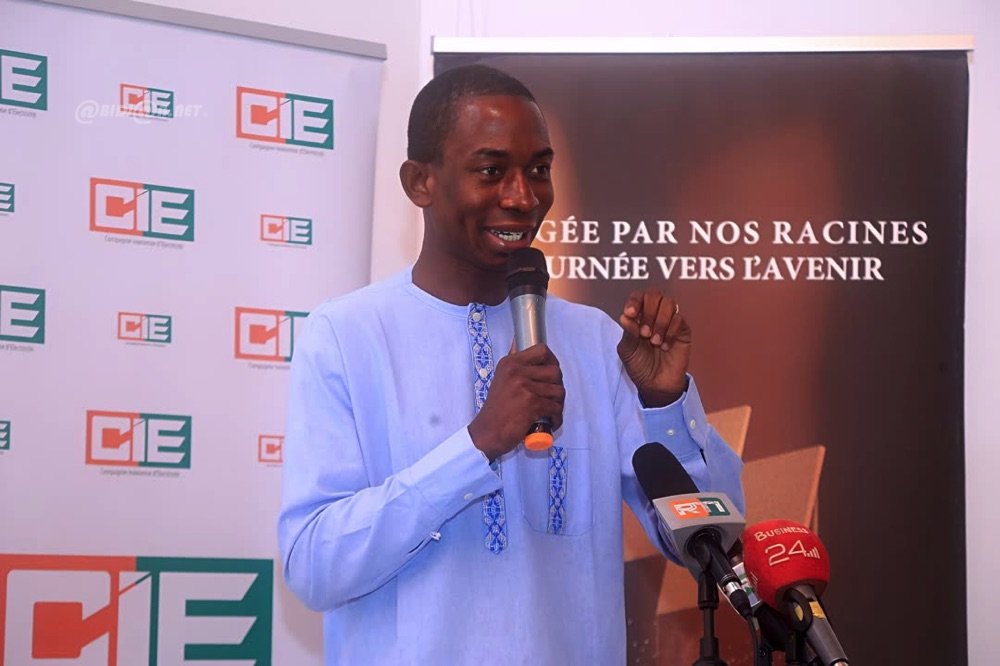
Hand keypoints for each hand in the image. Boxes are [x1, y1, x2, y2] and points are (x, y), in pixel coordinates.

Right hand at [468, 344, 564, 460]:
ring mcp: (524, 387)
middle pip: (555, 372)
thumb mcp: (501, 379)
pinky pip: (556, 408)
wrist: (487, 432)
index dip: (552, 361)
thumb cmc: (497, 409)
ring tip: (550, 411)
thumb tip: (518, 341)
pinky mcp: (531, 404)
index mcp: (510, 363)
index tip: (551, 374)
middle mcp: (517, 372)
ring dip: (558, 404)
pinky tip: (550, 421)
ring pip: (558, 391)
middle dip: (558, 387)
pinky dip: (557, 417)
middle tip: (552, 397)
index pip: (542, 350)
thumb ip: (514, 364)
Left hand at [617, 289, 690, 406]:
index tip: (631, 313)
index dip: (635, 300)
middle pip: (654, 294)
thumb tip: (625, 316)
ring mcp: (670, 321)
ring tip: (654, 342)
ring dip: (660, 322)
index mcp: (638, 316)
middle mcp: (654, 315)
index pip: (638, 296)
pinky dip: (671, 331)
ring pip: (669, 303)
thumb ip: (627, 332)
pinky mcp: (683, 330)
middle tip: (644, 334)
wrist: (655, 385)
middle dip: (648, 312)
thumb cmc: (639, 366)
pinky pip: (680, 319)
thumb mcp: (627, 350)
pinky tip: (665, 346)